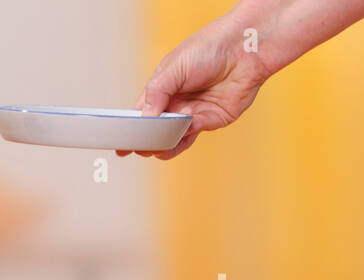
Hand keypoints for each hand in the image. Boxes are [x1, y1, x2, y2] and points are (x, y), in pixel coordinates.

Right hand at [118, 14, 271, 159]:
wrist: (244, 49)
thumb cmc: (209, 48)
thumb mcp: (172, 68)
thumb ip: (156, 94)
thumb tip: (145, 119)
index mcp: (162, 89)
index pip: (141, 115)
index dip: (130, 131)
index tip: (119, 146)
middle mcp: (176, 104)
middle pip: (155, 131)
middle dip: (145, 142)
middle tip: (137, 148)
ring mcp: (193, 114)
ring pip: (172, 139)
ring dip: (162, 146)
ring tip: (153, 148)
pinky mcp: (211, 121)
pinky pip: (191, 135)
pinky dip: (181, 137)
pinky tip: (177, 133)